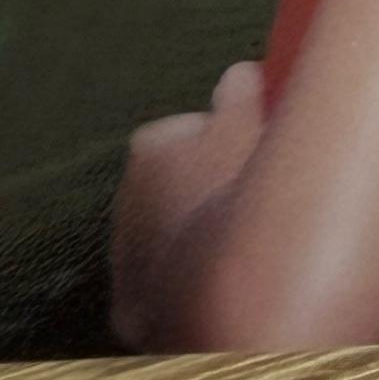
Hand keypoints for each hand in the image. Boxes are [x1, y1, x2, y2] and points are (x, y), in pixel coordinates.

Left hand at [109, 62, 266, 348]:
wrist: (222, 286)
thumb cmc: (238, 191)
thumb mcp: (249, 121)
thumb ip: (240, 90)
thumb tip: (240, 72)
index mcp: (152, 148)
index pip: (187, 130)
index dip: (226, 136)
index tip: (253, 148)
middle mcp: (125, 198)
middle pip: (174, 183)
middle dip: (204, 185)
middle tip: (250, 196)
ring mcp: (125, 256)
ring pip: (166, 233)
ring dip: (194, 233)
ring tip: (239, 242)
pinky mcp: (133, 307)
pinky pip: (164, 283)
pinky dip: (186, 280)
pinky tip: (219, 281)